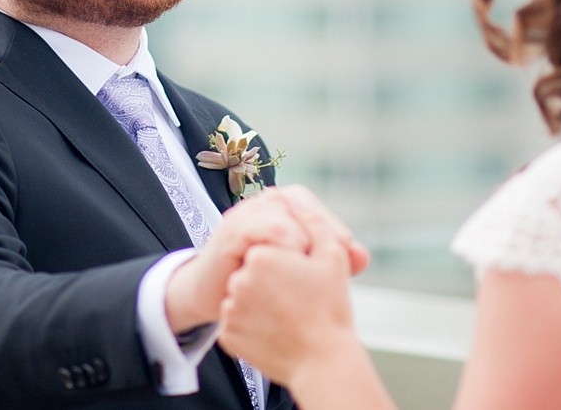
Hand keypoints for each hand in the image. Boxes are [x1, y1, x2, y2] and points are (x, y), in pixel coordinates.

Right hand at [164, 187, 368, 331]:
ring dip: (302, 242)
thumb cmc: (259, 281)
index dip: (334, 233)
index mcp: (282, 207)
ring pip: (286, 216)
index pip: (316, 209)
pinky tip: (287, 268)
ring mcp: (246, 213)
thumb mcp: (299, 272)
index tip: (348, 262)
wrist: (215, 297)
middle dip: (322, 236)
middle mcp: (264, 203)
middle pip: (304, 207)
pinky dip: (281, 245)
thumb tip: (362, 256)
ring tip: (309, 268)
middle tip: (336, 265)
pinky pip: (263, 229)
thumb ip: (331, 262)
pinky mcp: (231, 231)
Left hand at [216, 189, 368, 390]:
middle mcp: (238, 281)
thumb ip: (313, 221)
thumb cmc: (330, 308)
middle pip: (255, 273)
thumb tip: (295, 197)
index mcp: (260, 256)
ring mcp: (231, 311)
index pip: (268, 250)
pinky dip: (253, 327)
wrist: (323, 363)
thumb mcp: (332, 256)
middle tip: (298, 302)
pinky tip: (275, 333)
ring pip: (245, 298)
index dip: (288, 265)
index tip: (303, 282)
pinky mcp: (228, 337)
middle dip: (273, 283)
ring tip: (288, 319)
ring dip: (261, 304)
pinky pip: (239, 324)